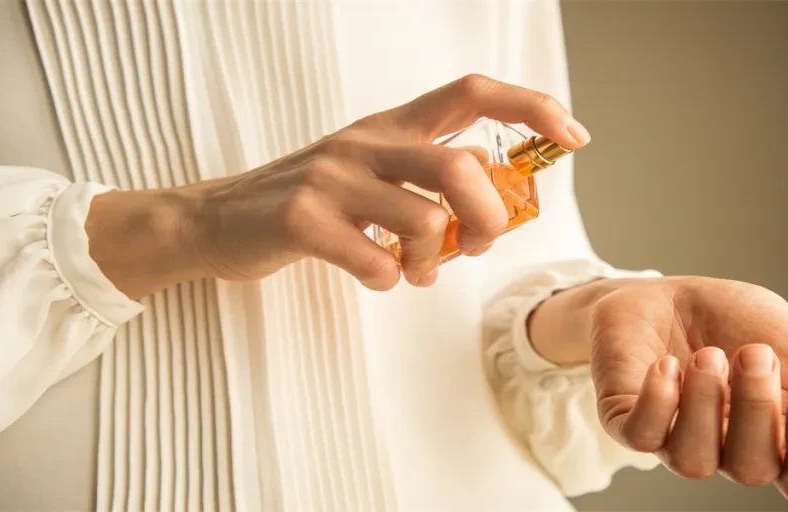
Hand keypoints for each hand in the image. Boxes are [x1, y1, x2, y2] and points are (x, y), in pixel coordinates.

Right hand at [87, 75, 590, 298]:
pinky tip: (375, 276)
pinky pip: (375, 260)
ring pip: (423, 219)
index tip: (572, 135)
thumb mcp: (371, 174)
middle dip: (488, 218)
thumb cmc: (308, 203)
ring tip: (416, 272)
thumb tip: (491, 192)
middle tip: (476, 247)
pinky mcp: (301, 218)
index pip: (470, 93)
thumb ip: (426, 178)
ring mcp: (331, 177)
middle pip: (460, 166)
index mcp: (390, 127)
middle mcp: (366, 142)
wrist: (216, 221)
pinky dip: (388, 279)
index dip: (529, 107)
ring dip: (433, 260)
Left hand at [530, 276, 787, 505]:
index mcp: (779, 441)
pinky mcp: (627, 421)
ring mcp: (674, 439)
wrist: (667, 291)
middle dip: (756, 408)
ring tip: (708, 354)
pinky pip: (641, 436)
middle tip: (755, 352)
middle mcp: (728, 451)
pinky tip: (667, 366)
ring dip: (706, 404)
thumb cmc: (738, 323)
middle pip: (754, 468)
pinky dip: (658, 402)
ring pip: (695, 461)